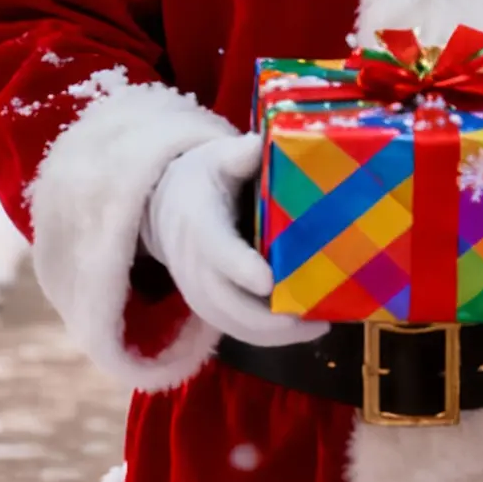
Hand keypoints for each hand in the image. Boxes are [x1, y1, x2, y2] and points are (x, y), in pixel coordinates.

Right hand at [144, 131, 325, 348]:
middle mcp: (193, 264)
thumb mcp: (216, 158)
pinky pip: (234, 329)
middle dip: (269, 318)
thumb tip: (259, 144)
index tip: (267, 281)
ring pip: (232, 324)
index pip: (216, 250)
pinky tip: (302, 330)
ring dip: (274, 334)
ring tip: (318, 327)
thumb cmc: (201, 179)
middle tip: (312, 319)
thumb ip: (239, 155)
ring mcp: (197, 290)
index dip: (239, 267)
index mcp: (199, 224)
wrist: (164, 207)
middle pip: (227, 302)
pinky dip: (267, 337)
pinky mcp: (207, 306)